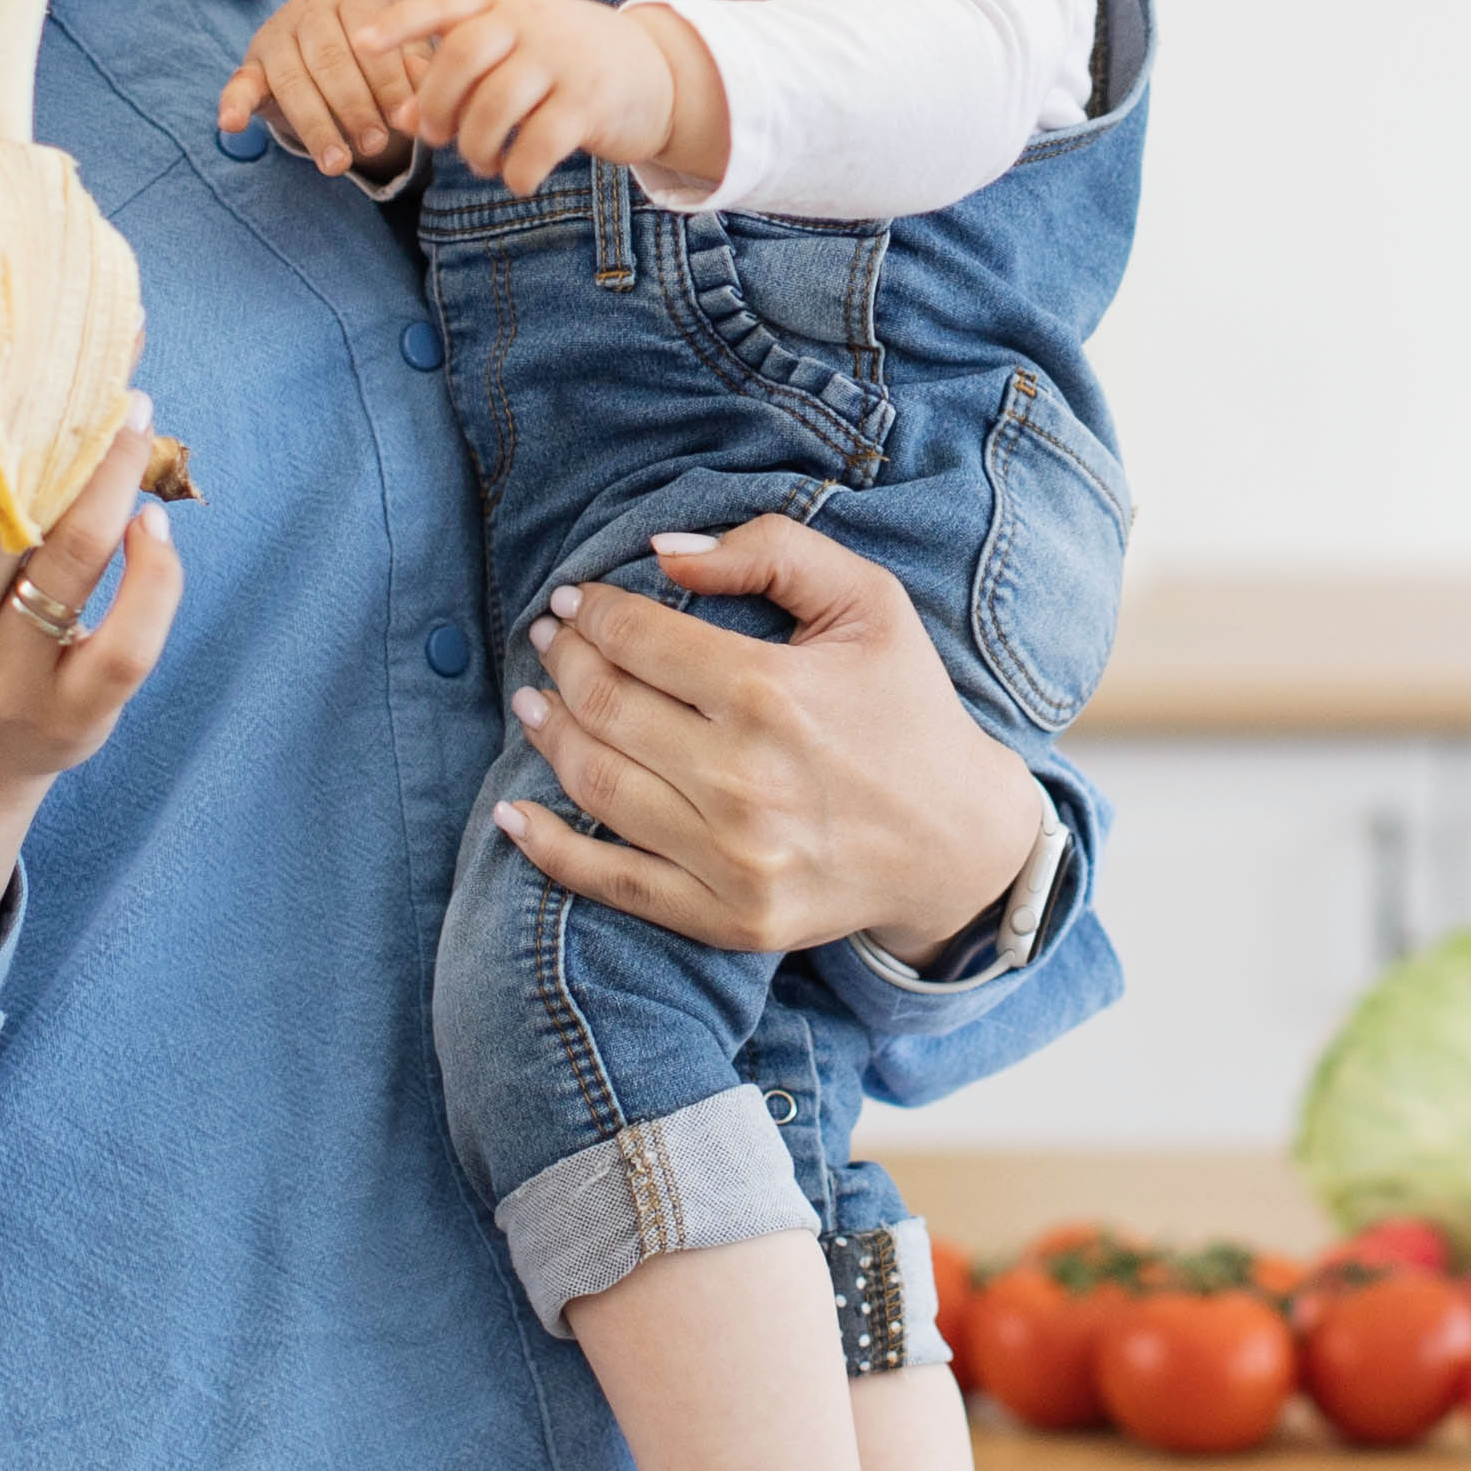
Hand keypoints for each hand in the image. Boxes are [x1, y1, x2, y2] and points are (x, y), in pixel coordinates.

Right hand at [215, 0, 425, 176]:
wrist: (341, 35)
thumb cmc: (384, 50)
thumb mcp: (408, 49)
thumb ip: (417, 70)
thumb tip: (422, 101)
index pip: (369, 38)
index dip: (387, 81)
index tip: (403, 118)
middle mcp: (311, 8)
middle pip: (330, 60)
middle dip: (354, 107)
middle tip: (375, 145)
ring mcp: (276, 33)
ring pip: (292, 80)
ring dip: (315, 126)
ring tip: (337, 165)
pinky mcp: (251, 64)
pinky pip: (240, 83)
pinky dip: (234, 103)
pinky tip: (231, 124)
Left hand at [382, 0, 727, 195]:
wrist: (662, 73)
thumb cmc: (571, 66)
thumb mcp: (516, 58)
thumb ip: (461, 80)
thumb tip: (402, 117)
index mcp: (508, 4)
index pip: (444, 5)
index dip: (399, 23)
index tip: (360, 44)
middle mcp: (534, 23)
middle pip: (462, 56)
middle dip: (437, 105)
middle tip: (437, 138)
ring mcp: (564, 61)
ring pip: (494, 106)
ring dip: (476, 146)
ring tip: (483, 161)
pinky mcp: (590, 104)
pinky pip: (536, 145)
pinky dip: (516, 173)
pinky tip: (518, 179)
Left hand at [496, 511, 1040, 959]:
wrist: (957, 842)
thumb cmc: (908, 709)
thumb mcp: (868, 602)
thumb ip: (770, 553)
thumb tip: (662, 553)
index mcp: (771, 692)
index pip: (636, 638)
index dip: (590, 611)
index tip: (574, 601)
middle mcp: (743, 778)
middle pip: (604, 705)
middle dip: (562, 660)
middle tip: (549, 641)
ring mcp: (731, 858)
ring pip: (596, 785)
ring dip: (548, 735)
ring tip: (535, 703)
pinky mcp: (727, 917)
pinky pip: (612, 883)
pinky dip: (549, 850)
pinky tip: (513, 815)